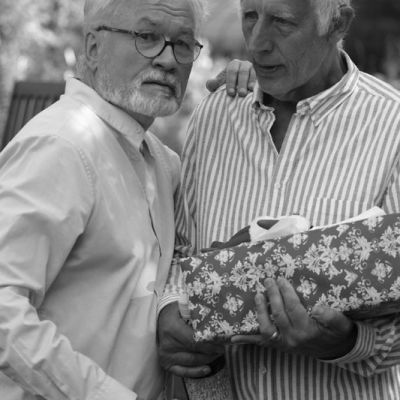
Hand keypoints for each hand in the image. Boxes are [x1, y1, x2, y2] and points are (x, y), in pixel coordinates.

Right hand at [157, 302, 224, 377]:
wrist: (162, 317)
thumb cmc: (176, 312)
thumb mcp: (185, 308)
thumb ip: (198, 315)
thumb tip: (217, 322)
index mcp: (172, 328)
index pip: (195, 341)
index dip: (210, 344)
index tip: (222, 344)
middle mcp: (167, 344)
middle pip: (195, 352)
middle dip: (211, 352)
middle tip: (223, 349)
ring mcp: (166, 355)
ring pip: (192, 362)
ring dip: (207, 360)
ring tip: (218, 354)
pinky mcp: (166, 363)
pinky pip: (183, 372)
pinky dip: (196, 372)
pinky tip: (207, 369)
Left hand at [206, 59, 255, 96]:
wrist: (240, 90)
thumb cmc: (228, 86)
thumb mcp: (219, 85)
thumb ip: (213, 84)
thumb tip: (210, 83)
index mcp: (233, 65)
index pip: (231, 70)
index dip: (231, 81)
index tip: (230, 93)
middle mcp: (244, 65)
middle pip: (243, 71)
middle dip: (242, 82)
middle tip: (241, 94)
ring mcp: (253, 70)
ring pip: (252, 74)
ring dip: (250, 83)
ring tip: (249, 91)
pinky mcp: (260, 77)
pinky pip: (259, 79)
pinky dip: (257, 84)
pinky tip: (255, 90)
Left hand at [231, 278, 356, 359]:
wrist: (335, 350)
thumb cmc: (337, 332)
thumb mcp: (341, 324)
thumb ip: (331, 316)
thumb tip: (318, 308)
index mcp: (308, 331)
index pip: (293, 308)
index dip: (286, 293)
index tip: (281, 279)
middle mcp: (293, 339)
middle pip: (278, 315)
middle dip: (272, 296)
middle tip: (268, 280)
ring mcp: (283, 344)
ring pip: (266, 329)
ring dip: (260, 311)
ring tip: (258, 295)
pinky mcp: (278, 345)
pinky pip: (261, 343)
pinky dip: (246, 340)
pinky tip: (232, 338)